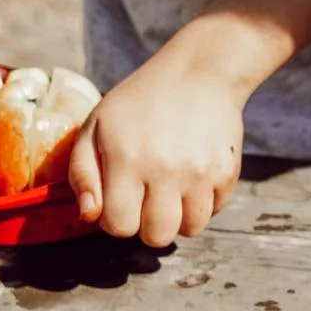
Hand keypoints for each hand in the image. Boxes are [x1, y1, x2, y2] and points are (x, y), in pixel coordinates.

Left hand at [68, 42, 244, 247]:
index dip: (115, 219)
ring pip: (190, 230)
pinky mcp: (228, 172)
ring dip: (177, 217)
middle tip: (146, 200)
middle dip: (147, 226)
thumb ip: (83, 173)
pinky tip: (193, 178)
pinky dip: (202, 203)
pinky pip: (214, 211)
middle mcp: (166, 169)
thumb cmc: (139, 102)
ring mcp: (201, 173)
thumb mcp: (96, 126)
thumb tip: (89, 216)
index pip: (118, 226)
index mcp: (127, 159)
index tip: (120, 199)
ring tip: (171, 191)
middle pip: (156, 237)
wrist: (199, 74)